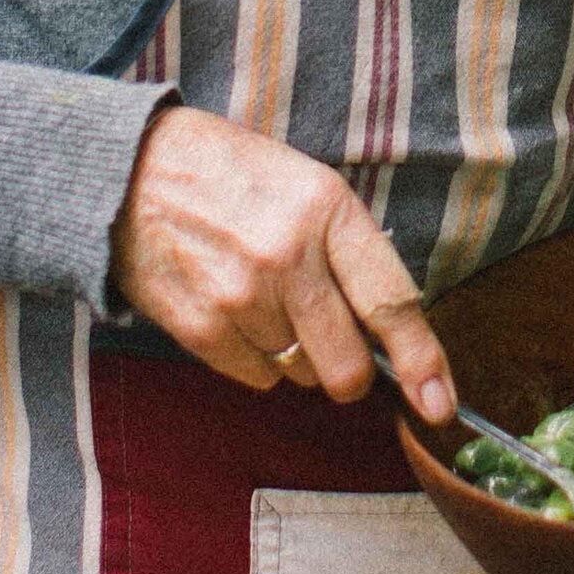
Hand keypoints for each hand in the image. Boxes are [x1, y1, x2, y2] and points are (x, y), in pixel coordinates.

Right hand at [109, 105, 454, 422]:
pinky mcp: (201, 327)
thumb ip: (348, 251)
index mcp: (328, 211)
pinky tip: (234, 310)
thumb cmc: (233, 176)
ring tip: (264, 297)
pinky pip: (256, 378)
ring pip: (300, 373)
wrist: (133, 171)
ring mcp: (241, 297)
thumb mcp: (306, 186)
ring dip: (295, 353)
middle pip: (347, 365)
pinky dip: (254, 358)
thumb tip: (388, 330)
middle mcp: (289, 257)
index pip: (390, 301)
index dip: (422, 360)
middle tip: (336, 349)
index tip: (440, 402)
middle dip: (350, 373)